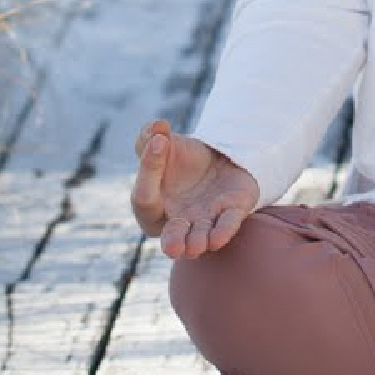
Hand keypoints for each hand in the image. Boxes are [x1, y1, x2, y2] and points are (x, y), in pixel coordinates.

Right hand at [130, 118, 259, 259]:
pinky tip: (218, 239)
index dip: (149, 168)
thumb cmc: (182, 157)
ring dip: (198, 243)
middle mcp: (177, 220)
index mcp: (152, 204)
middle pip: (171, 235)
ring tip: (196, 246)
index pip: (144, 196)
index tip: (160, 141)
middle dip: (173, 242)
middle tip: (173, 247)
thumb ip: (149, 136)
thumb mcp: (163, 143)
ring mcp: (204, 220)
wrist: (218, 156)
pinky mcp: (230, 213)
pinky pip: (227, 225)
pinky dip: (223, 232)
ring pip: (199, 238)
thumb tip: (157, 127)